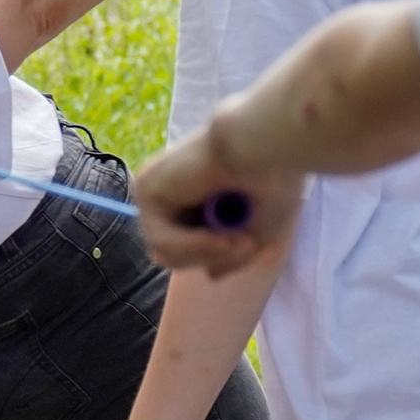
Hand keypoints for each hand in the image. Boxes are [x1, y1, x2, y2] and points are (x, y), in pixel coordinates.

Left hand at [133, 124, 302, 278]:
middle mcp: (175, 193)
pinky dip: (190, 246)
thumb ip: (233, 256)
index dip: (219, 257)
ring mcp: (158, 190)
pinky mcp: (147, 188)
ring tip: (231, 240)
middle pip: (176, 255)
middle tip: (244, 245)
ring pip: (166, 253)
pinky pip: (160, 240)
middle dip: (211, 258)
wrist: (263, 145)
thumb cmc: (272, 180)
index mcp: (200, 198)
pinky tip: (215, 235)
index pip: (193, 248)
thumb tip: (210, 274)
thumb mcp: (260, 232)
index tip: (250, 246)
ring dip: (203, 255)